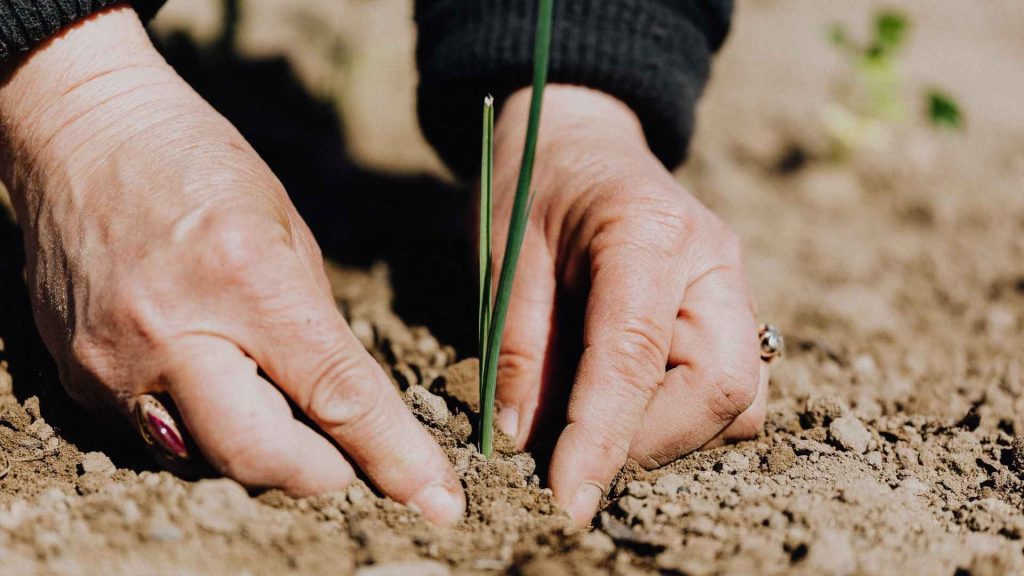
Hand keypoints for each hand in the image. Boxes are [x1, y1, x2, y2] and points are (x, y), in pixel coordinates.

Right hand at [0, 6, 463, 523]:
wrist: (82, 132)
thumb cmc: (199, 164)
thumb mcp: (287, 229)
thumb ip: (316, 325)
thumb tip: (343, 405)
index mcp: (246, 279)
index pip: (336, 395)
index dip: (394, 457)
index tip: (437, 502)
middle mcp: (173, 331)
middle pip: (261, 458)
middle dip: (321, 474)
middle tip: (345, 458)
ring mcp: (114, 362)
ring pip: (208, 460)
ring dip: (260, 450)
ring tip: (270, 396)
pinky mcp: (78, 377)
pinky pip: (156, 437)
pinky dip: (201, 426)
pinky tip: (209, 375)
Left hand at [490, 86, 766, 527]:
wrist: (580, 139)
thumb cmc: (534, 184)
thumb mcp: (505, 254)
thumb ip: (517, 345)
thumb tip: (523, 440)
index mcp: (649, 232)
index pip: (636, 356)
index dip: (602, 437)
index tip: (567, 498)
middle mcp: (713, 262)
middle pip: (721, 389)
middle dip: (648, 442)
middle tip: (575, 453)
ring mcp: (733, 287)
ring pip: (738, 400)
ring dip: (668, 435)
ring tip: (594, 423)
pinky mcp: (731, 311)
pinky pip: (730, 389)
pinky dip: (681, 416)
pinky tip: (625, 400)